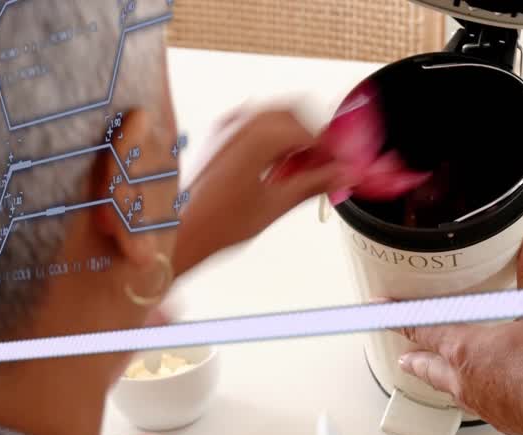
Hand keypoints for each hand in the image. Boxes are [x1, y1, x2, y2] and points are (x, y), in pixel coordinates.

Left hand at [175, 107, 352, 270]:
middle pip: (292, 113)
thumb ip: (313, 184)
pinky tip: (278, 164)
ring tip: (304, 166)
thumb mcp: (276, 205)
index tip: (339, 163)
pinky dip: (273, 138)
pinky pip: (255, 124)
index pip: (308, 130)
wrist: (182, 232)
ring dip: (293, 135)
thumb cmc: (217, 222)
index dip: (328, 147)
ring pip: (273, 116)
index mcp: (257, 138)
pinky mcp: (220, 139)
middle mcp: (240, 126)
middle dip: (312, 136)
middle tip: (325, 162)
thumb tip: (340, 175)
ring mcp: (227, 130)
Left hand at [392, 228, 522, 434]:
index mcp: (466, 347)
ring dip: (438, 381)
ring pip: (449, 389)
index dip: (400, 315)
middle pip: (428, 365)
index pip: (424, 325)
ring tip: (438, 380)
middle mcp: (465, 378)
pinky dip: (472, 397)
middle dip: (414, 357)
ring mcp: (482, 403)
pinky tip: (482, 397)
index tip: (381, 310)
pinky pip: (477, 406)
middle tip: (402, 357)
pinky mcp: (502, 419)